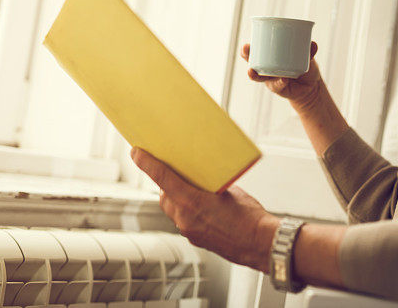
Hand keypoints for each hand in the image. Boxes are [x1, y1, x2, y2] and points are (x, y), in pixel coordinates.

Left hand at [130, 147, 279, 272]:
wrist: (261, 244)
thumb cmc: (250, 217)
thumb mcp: (230, 190)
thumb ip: (210, 184)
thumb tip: (203, 179)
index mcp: (193, 202)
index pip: (163, 178)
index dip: (147, 163)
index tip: (136, 153)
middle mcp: (186, 218)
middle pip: (165, 195)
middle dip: (168, 182)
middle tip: (179, 170)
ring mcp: (189, 231)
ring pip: (173, 208)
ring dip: (178, 197)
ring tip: (195, 189)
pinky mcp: (195, 239)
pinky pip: (183, 220)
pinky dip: (188, 210)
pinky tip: (204, 207)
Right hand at [241, 42, 322, 110]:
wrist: (310, 86)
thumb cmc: (304, 66)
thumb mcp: (307, 56)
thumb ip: (309, 51)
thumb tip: (313, 44)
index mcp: (270, 55)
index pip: (256, 49)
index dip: (248, 48)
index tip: (245, 45)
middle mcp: (267, 66)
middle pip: (252, 60)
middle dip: (246, 56)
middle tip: (244, 50)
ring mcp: (271, 78)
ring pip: (259, 76)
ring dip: (254, 73)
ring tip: (251, 71)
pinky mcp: (278, 88)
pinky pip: (277, 85)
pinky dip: (280, 82)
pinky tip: (283, 79)